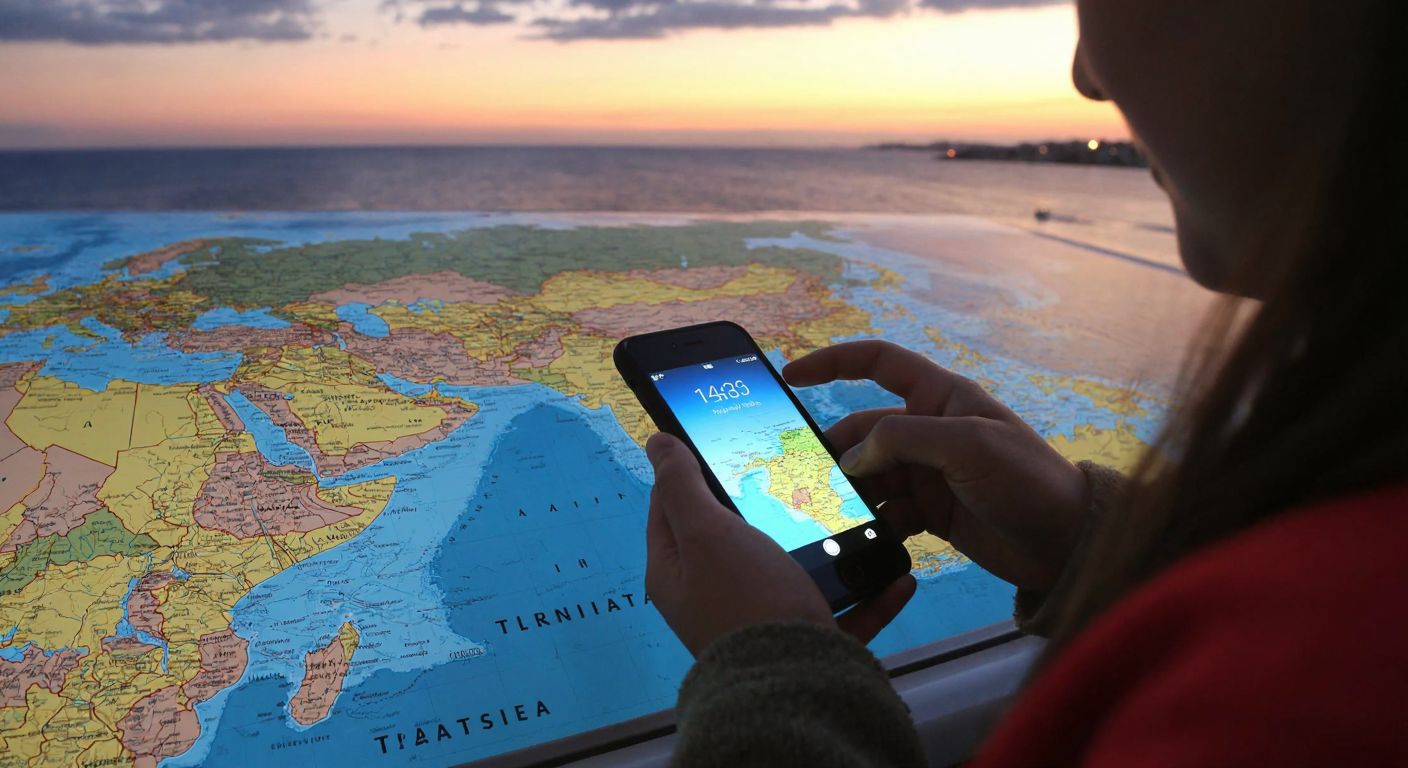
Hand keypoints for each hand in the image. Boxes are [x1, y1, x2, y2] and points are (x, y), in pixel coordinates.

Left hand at [645, 433, 916, 655]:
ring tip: (858, 514)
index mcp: (678, 571)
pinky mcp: (806, 644)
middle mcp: (713, 597)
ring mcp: (762, 620)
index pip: (672, 505)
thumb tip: (657, 442)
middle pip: (739, 535)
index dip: (692, 468)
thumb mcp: (706, 531)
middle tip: (803, 470)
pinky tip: (897, 576)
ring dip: (831, 545)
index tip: (727, 439)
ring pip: (798, 570)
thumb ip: (682, 485)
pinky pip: (844, 610)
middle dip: (773, 503)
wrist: (794, 686)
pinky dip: (871, 594)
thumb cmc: (744, 602)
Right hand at [784, 340, 1088, 590]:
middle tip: (808, 480)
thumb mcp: (966, 445)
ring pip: (870, 475)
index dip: (832, 362)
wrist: (1065, 543)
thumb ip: (902, 439)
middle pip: (863, 431)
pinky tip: (865, 539)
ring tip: (833, 516)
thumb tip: (852, 457)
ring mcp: (929, 472)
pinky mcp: (931, 512)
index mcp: (941, 397)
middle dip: (837, 453)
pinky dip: (872, 523)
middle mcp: (930, 430)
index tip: (790, 376)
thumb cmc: (1026, 481)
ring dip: (852, 494)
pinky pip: (885, 511)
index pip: (878, 363)